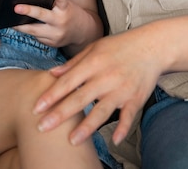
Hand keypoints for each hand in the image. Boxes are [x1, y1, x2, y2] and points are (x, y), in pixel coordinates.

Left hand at [13, 0, 94, 48]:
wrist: (82, 32)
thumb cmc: (69, 13)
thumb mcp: (66, 5)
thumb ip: (54, 2)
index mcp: (66, 9)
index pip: (62, 0)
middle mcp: (61, 22)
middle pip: (43, 16)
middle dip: (29, 11)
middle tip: (16, 8)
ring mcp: (56, 35)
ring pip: (35, 31)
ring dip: (21, 26)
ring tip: (10, 22)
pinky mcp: (52, 44)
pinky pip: (37, 37)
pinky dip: (30, 32)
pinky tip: (22, 28)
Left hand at [33, 30, 160, 145]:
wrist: (151, 46)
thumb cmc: (120, 46)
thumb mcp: (95, 47)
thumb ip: (74, 62)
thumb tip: (52, 74)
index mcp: (94, 63)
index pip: (68, 82)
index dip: (51, 95)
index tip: (36, 108)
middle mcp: (106, 77)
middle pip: (80, 98)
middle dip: (60, 114)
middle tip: (42, 127)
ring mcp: (122, 89)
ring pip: (102, 111)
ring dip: (86, 127)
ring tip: (71, 140)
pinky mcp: (136, 98)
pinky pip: (128, 117)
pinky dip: (122, 129)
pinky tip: (114, 141)